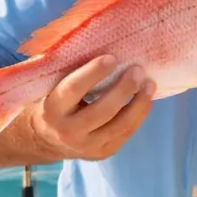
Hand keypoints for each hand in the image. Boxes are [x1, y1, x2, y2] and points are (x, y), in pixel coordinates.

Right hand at [32, 55, 154, 160]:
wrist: (46, 139)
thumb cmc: (54, 102)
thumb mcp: (52, 88)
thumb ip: (70, 72)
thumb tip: (101, 44)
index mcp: (52, 110)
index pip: (73, 89)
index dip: (93, 73)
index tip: (111, 58)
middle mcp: (68, 132)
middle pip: (102, 111)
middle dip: (123, 89)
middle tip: (138, 70)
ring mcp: (87, 146)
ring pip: (120, 125)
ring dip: (139, 103)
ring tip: (150, 84)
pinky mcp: (103, 152)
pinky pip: (126, 133)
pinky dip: (139, 114)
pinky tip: (146, 99)